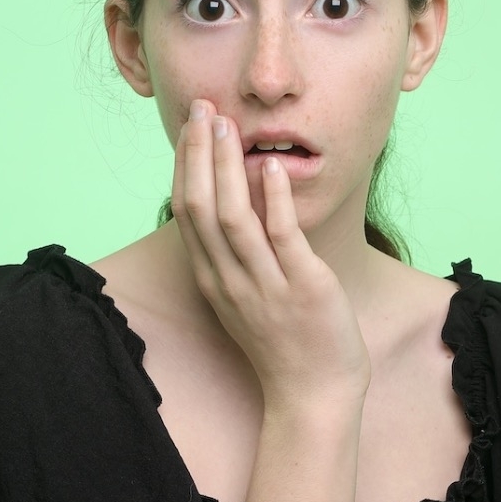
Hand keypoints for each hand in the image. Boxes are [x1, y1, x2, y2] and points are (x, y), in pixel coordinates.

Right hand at [171, 99, 370, 403]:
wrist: (313, 394)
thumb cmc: (286, 343)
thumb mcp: (247, 295)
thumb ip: (237, 253)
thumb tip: (237, 200)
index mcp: (214, 278)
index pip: (187, 211)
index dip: (187, 164)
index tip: (192, 125)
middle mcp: (230, 279)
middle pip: (200, 206)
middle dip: (199, 152)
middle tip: (201, 107)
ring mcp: (264, 285)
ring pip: (232, 217)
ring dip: (227, 166)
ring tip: (226, 125)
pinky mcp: (302, 288)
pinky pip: (281, 238)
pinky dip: (274, 199)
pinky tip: (271, 167)